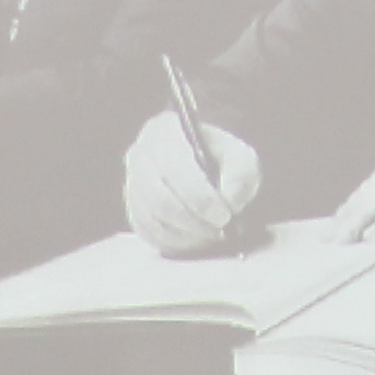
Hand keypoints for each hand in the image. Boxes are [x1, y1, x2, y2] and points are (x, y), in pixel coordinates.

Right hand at [121, 111, 261, 255]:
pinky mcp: (134, 210)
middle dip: (194, 221)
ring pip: (154, 220)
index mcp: (164, 131)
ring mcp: (132, 185)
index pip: (175, 169)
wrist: (205, 164)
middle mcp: (140, 156)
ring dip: (188, 235)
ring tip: (215, 236)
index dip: (200, 197)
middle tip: (223, 232)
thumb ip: (241, 175)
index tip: (225, 216)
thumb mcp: (241, 156)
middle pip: (159, 198)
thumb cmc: (221, 157)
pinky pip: (150, 234)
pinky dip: (176, 243)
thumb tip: (230, 202)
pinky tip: (198, 239)